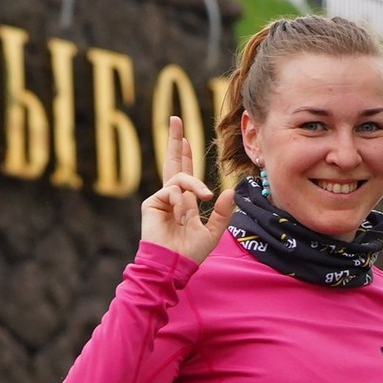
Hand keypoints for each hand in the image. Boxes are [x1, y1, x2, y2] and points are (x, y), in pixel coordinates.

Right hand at [141, 114, 234, 263]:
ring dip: (193, 193)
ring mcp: (161, 198)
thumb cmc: (190, 252)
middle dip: (174, 139)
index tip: (185, 139)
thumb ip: (222, 212)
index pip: (185, 172)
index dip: (185, 155)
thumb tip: (229, 192)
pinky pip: (174, 191)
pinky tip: (183, 217)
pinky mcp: (153, 202)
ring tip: (192, 214)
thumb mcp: (213, 232)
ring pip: (182, 179)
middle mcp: (171, 196)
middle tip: (175, 118)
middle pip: (172, 161)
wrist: (173, 264)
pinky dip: (183, 203)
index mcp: (184, 201)